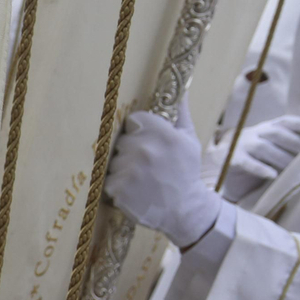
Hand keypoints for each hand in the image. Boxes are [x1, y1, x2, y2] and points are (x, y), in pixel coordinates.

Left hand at [105, 99, 221, 249]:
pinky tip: (134, 190)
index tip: (148, 142)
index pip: (134, 120)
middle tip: (147, 164)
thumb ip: (180, 114)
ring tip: (141, 179)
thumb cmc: (186, 173)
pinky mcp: (118, 189)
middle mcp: (144, 150)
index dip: (140, 131)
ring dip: (123, 168)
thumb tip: (182, 88)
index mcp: (162, 134)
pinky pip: (109, 179)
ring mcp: (129, 170)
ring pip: (114, 160)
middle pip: (122, 140)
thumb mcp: (189, 141)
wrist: (184, 210)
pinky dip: (118, 186)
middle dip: (131, 150)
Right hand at [205, 114, 299, 200]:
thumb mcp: (269, 145)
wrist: (220, 159)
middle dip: (294, 144)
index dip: (299, 124)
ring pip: (263, 147)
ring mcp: (242, 145)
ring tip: (293, 169)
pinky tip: (272, 175)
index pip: (284, 121)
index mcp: (266, 128)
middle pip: (277, 133)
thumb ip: (287, 143)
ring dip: (280, 158)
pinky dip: (260, 168)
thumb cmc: (254, 155)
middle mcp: (254, 132)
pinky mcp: (231, 159)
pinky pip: (247, 162)